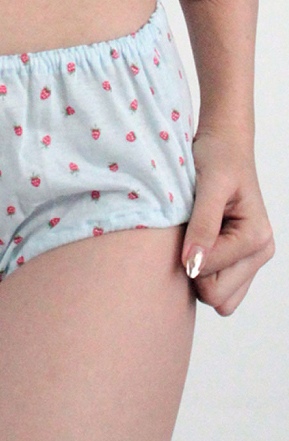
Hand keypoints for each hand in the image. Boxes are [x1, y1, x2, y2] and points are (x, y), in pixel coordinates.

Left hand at [181, 128, 274, 315]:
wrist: (223, 143)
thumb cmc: (218, 158)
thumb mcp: (207, 187)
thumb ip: (202, 226)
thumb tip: (192, 265)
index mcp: (256, 239)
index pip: (210, 279)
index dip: (187, 258)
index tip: (182, 227)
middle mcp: (258, 253)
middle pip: (215, 296)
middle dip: (193, 271)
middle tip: (185, 235)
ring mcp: (248, 258)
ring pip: (215, 296)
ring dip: (196, 272)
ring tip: (190, 236)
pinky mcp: (235, 257)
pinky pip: (214, 285)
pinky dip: (198, 271)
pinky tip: (192, 244)